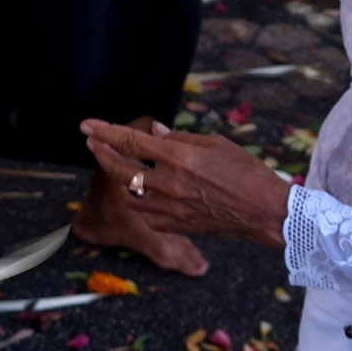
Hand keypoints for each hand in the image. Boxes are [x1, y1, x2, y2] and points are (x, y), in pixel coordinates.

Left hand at [80, 118, 291, 248]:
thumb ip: (180, 139)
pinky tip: (147, 192)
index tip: (87, 125)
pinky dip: (142, 201)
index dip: (105, 132)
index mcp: (179, 157)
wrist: (264, 212)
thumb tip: (154, 133)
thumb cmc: (245, 171)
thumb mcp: (214, 144)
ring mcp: (170, 207)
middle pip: (121, 170)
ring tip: (120, 167)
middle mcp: (169, 183)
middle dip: (101, 154)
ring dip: (122, 180)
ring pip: (130, 194)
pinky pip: (147, 213)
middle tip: (92, 143)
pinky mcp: (176, 225)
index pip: (131, 142)